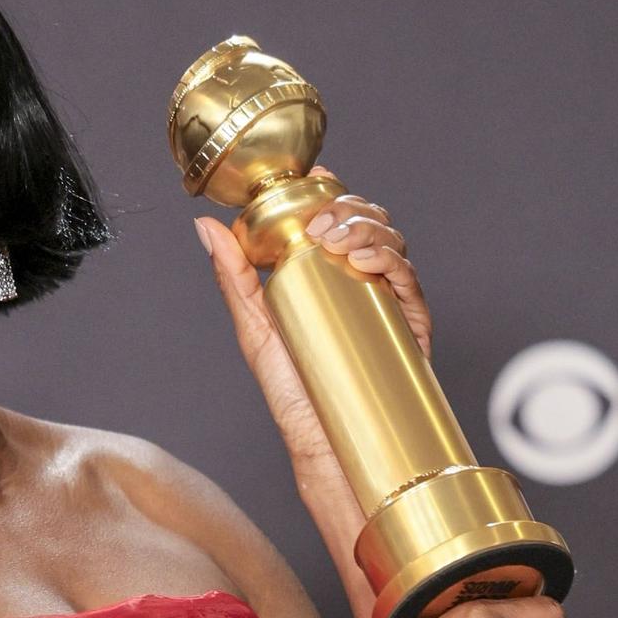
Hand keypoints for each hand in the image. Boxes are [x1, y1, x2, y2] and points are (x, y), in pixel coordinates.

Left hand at [195, 167, 433, 472]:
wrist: (325, 440)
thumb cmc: (293, 391)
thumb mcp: (254, 326)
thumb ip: (234, 276)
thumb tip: (208, 228)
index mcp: (328, 275)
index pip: (335, 217)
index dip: (328, 189)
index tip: (312, 176)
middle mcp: (360, 280)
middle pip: (366, 221)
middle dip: (345, 207)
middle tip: (319, 221)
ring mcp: (387, 298)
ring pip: (389, 240)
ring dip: (365, 227)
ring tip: (336, 240)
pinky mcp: (410, 321)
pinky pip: (407, 278)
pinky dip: (389, 259)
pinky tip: (365, 259)